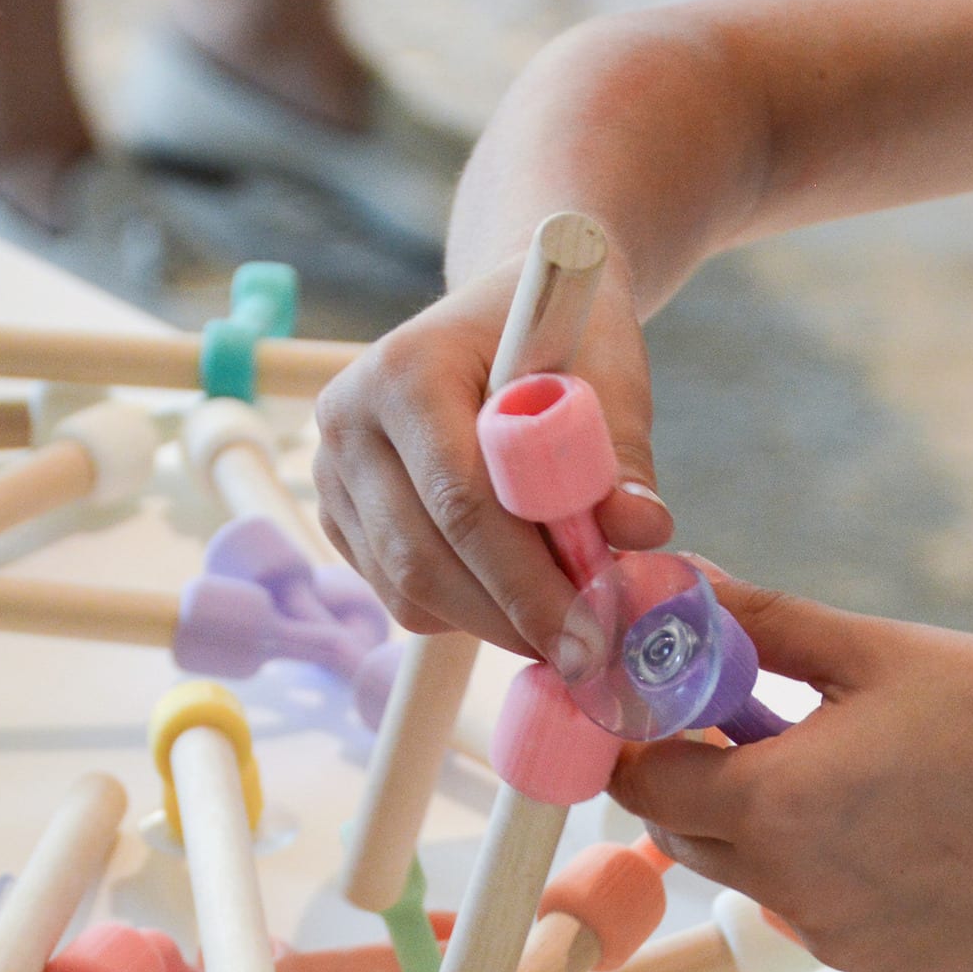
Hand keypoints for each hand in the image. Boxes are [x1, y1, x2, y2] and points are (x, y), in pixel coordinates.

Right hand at [311, 256, 672, 662]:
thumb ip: (621, 455)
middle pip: (422, 560)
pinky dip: (463, 614)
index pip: (460, 501)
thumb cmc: (562, 337)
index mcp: (404, 370)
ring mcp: (331, 475)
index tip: (590, 632)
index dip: (526, 581)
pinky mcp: (339, 519)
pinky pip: (398, 596)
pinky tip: (515, 601)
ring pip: (406, 591)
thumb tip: (641, 533)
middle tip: (584, 655)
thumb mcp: (608, 374)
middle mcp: (347, 423)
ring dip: (489, 625)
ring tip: (560, 629)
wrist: (504, 316)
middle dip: (510, 619)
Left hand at [609, 567, 972, 971]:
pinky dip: (824, 876)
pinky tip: (898, 830)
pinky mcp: (879, 967)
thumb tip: (682, 587)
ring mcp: (835, 939)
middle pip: (684, 839)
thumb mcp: (875, 651)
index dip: (640, 747)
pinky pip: (815, 915)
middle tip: (748, 730)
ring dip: (762, 830)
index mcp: (773, 804)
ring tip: (844, 774)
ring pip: (749, 880)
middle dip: (694, 786)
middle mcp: (788, 889)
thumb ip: (760, 625)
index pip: (643, 787)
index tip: (665, 714)